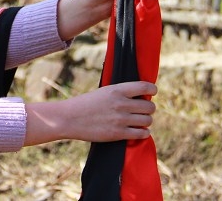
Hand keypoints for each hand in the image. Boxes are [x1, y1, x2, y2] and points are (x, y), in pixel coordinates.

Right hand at [24, 81, 156, 145]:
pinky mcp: (118, 133)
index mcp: (117, 90)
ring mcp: (121, 119)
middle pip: (150, 107)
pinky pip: (141, 134)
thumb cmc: (85, 104)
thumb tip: (137, 95)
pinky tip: (139, 131)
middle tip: (142, 110)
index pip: (145, 87)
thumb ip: (119, 93)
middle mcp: (122, 104)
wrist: (69, 118)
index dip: (152, 89)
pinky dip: (143, 133)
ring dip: (146, 121)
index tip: (152, 92)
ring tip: (140, 121)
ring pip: (148, 121)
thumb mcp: (103, 92)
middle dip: (148, 109)